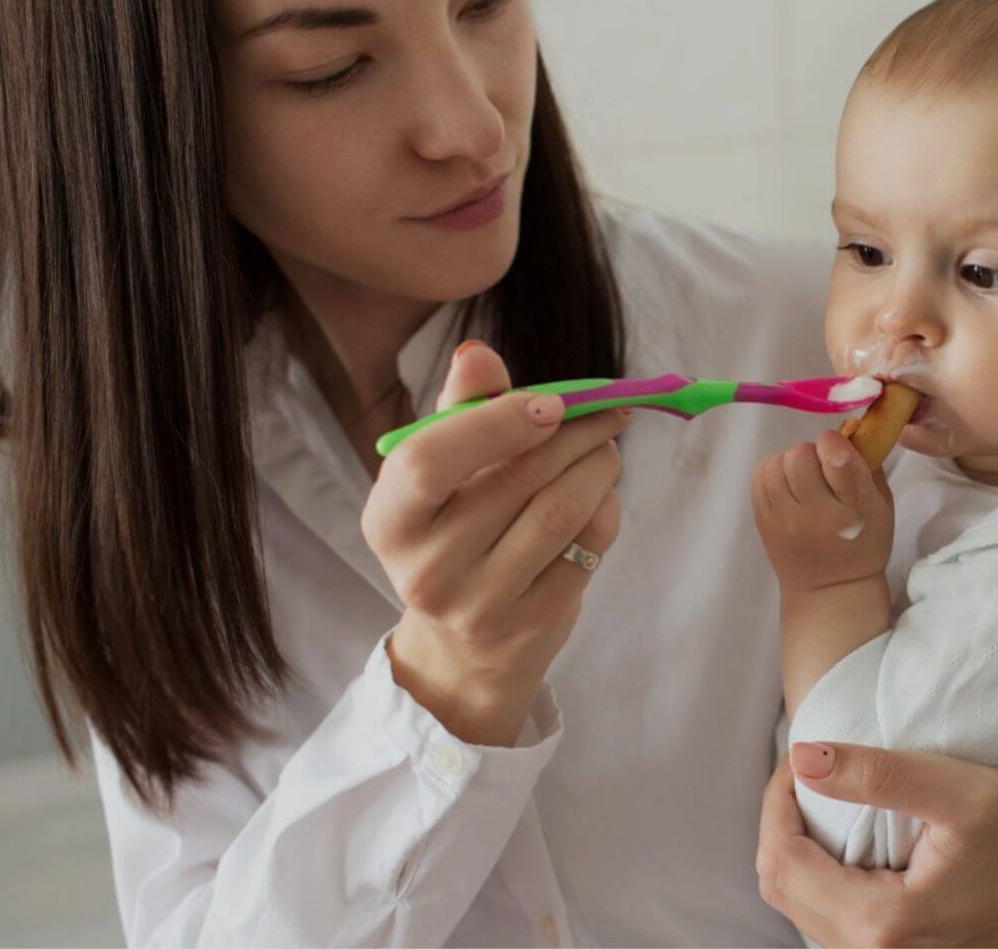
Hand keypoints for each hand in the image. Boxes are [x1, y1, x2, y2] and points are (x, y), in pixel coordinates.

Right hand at [361, 340, 631, 744]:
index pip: (429, 461)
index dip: (495, 423)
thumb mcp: (444, 469)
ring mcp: (480, 605)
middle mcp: (425, 569)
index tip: (550, 402)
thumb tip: (477, 352)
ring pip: (561, 512)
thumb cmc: (455, 528)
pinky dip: (606, 507)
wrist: (467, 643)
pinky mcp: (533, 624)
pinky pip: (588, 547)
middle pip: (515, 481)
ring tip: (607, 444)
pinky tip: (601, 494)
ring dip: (599, 464)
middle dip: (574, 432)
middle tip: (606, 408)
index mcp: (390, 520)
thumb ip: (462, 408)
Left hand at [750, 430, 892, 590]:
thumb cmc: (863, 542)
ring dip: (790, 461)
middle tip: (820, 469)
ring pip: (776, 463)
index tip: (836, 448)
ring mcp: (784, 520)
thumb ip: (868, 465)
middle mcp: (815, 515)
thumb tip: (849, 428)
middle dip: (811, 453)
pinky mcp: (763, 522)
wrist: (829, 589)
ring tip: (802, 477)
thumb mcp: (882, 506)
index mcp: (854, 510)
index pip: (836, 461)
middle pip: (799, 456)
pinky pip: (760, 476)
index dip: (833, 444)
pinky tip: (786, 483)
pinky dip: (773, 470)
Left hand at [756, 743, 997, 946]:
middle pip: (782, 889)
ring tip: (822, 795)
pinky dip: (824, 873)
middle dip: (781, 824)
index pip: (781, 860)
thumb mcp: (961, 790)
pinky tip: (846, 835)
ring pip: (803, 906)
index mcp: (881, 925)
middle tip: (805, 771)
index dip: (777, 800)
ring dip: (799, 848)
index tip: (800, 753)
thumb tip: (802, 756)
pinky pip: (832, 917)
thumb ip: (878, 774)